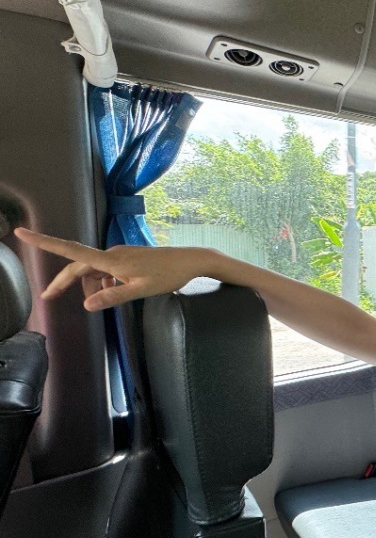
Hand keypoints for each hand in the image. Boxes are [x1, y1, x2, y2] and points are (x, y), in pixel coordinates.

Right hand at [15, 228, 204, 310]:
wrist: (191, 261)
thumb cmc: (169, 274)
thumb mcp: (141, 290)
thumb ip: (113, 297)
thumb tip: (87, 305)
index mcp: (111, 260)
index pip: (71, 251)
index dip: (44, 242)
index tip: (22, 233)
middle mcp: (111, 254)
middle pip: (78, 267)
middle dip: (64, 282)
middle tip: (49, 298)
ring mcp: (119, 255)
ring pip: (93, 272)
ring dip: (92, 287)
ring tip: (106, 300)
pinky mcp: (126, 258)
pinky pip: (106, 271)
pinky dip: (104, 284)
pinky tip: (115, 292)